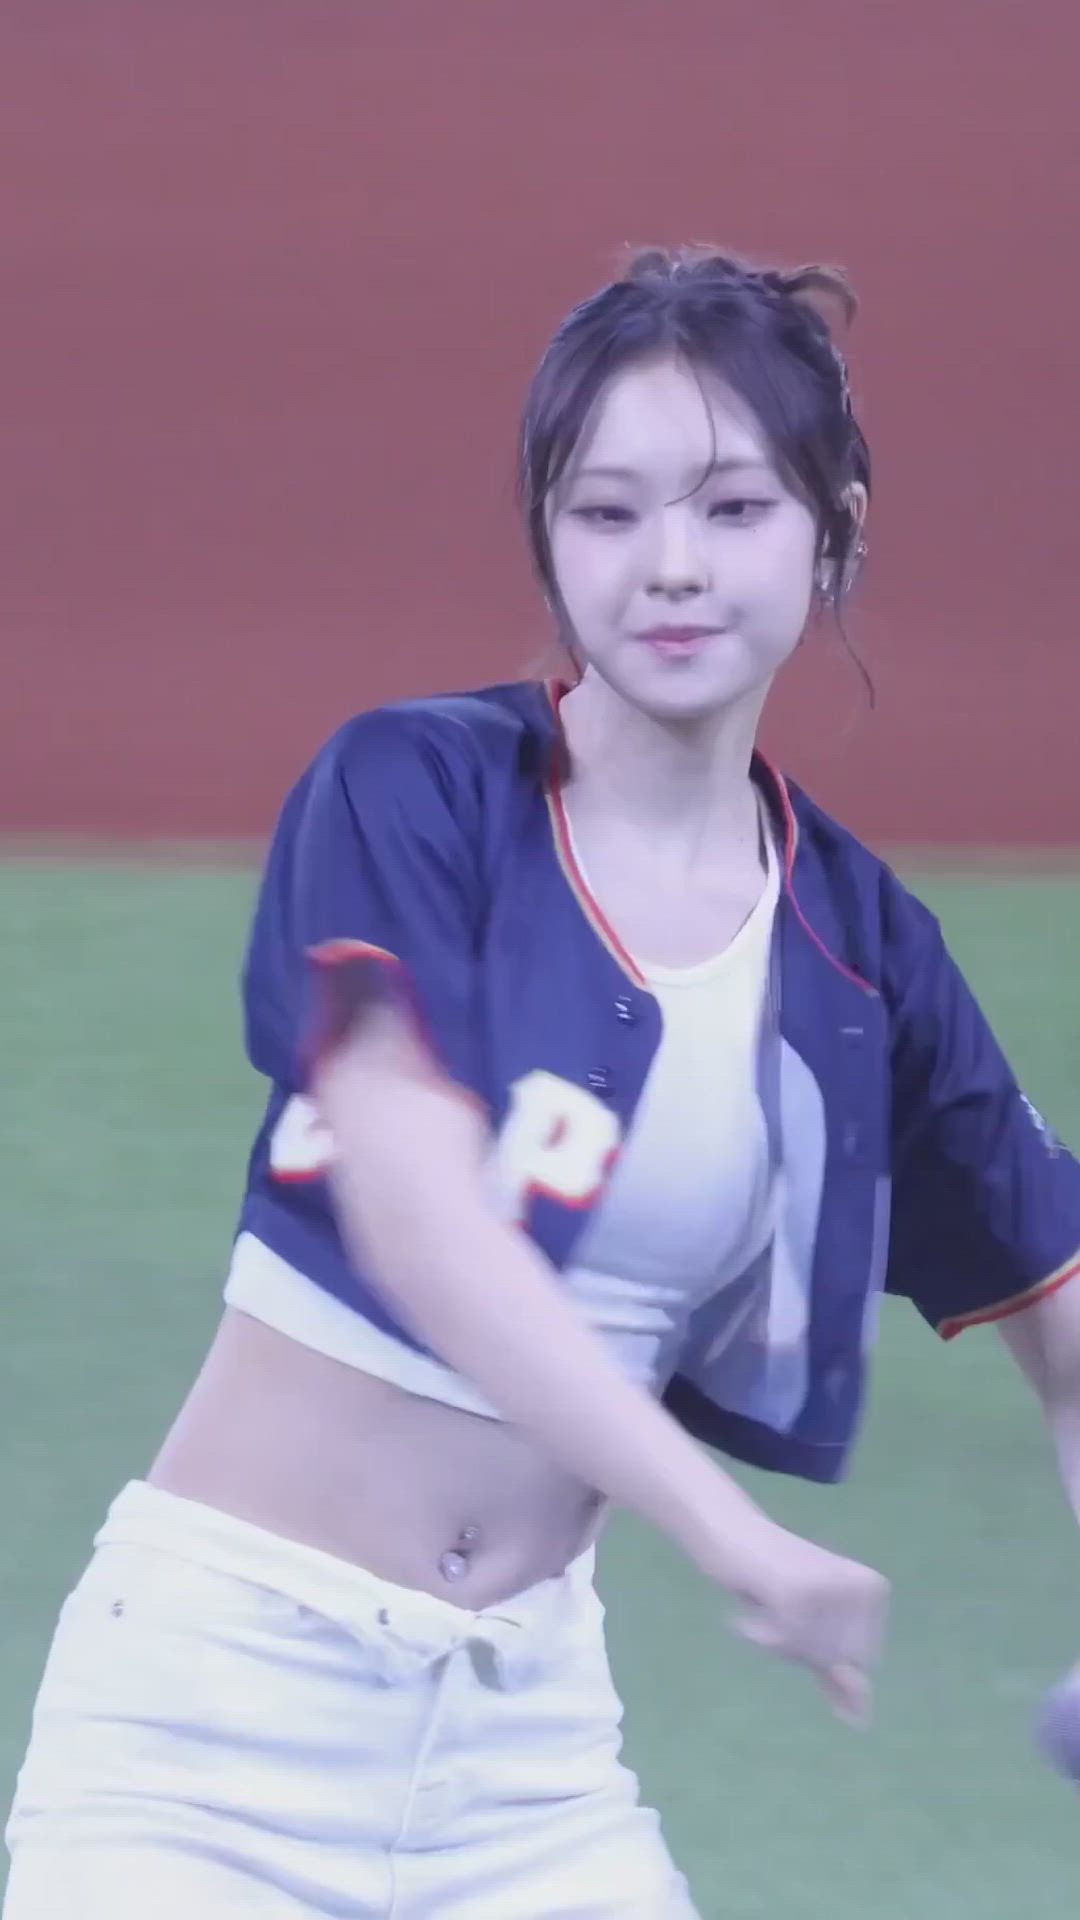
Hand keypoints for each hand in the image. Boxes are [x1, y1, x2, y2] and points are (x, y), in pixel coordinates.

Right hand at [727, 1523, 889, 1725]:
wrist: (732, 1532)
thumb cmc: (772, 1582)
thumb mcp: (812, 1630)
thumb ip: (838, 1674)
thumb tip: (863, 1721)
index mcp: (873, 1591)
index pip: (860, 1664)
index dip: (824, 1650)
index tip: (803, 1609)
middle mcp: (859, 1587)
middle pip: (838, 1663)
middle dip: (802, 1648)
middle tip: (782, 1604)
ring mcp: (830, 1589)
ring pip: (811, 1656)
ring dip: (780, 1641)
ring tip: (768, 1601)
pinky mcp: (797, 1592)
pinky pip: (785, 1645)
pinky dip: (763, 1633)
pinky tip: (754, 1602)